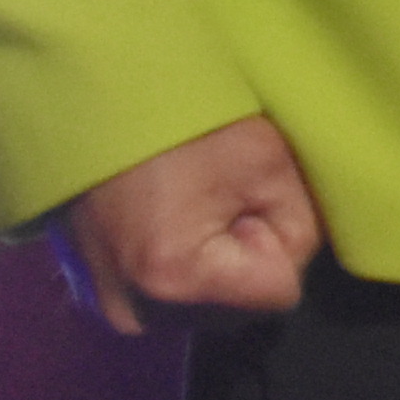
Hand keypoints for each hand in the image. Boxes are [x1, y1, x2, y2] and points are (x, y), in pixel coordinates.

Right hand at [57, 113, 324, 333]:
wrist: (100, 89)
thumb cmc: (188, 114)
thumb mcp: (270, 162)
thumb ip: (302, 230)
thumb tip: (291, 267)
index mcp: (177, 280)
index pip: (280, 293)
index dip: (280, 242)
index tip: (247, 195)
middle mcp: (137, 310)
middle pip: (240, 309)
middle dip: (247, 261)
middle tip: (219, 196)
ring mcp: (111, 306)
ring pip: (207, 307)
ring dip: (217, 268)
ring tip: (192, 204)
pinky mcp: (97, 292)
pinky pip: (170, 298)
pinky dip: (185, 267)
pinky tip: (170, 220)